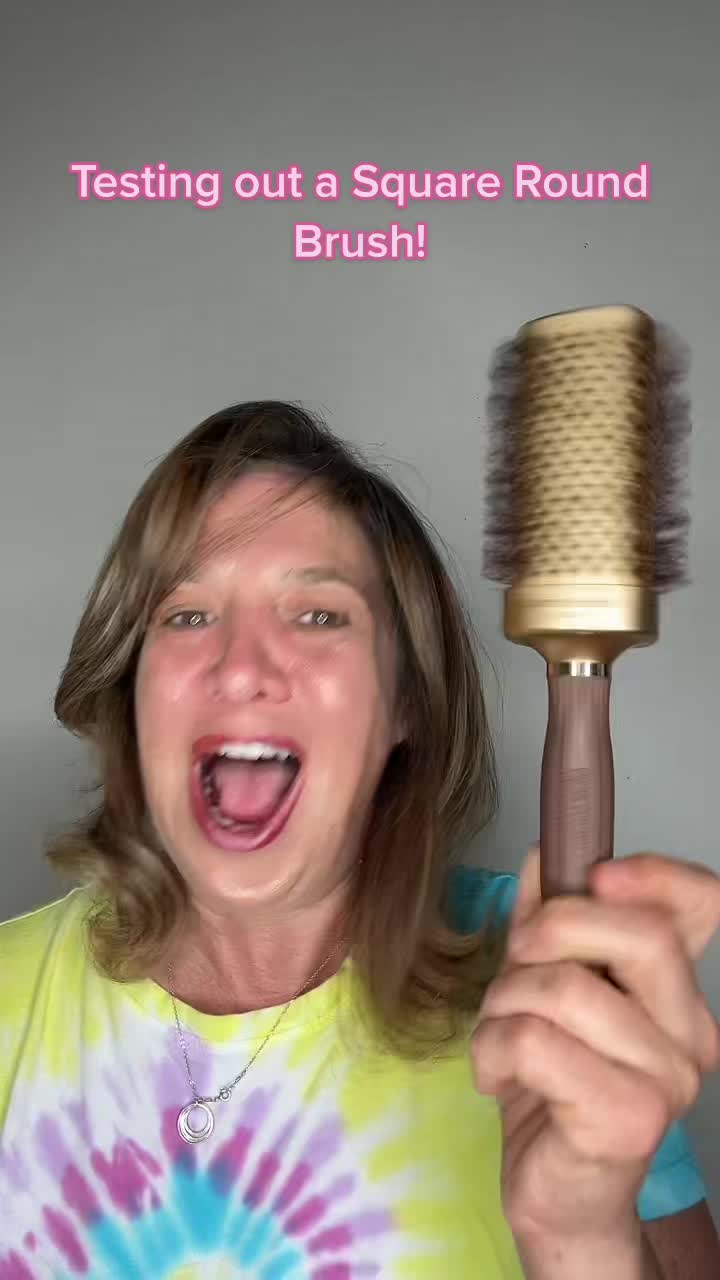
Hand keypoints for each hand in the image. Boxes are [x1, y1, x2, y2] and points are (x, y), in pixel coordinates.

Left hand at [470, 848, 719, 1266]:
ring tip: (498, 1032)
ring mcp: (666, 1080)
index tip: (596, 872)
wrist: (555, 1193)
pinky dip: (492, 1048)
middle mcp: (688, 1033)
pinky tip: (494, 1076)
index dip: (656, 873)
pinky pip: (536, 1042)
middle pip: (642, 935)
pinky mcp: (629, 1120)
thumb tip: (545, 855)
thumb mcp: (539, 984)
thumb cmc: (550, 1084)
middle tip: (515, 960)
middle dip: (552, 930)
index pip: (702, 906)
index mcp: (674, 991)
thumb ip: (545, 919)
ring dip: (504, 1001)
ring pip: (568, 990)